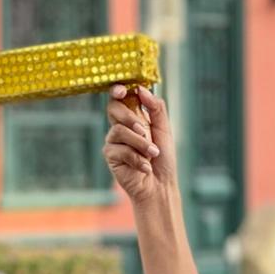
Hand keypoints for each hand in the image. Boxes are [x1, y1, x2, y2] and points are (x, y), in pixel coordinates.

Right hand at [104, 84, 175, 204]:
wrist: (160, 184)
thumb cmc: (163, 158)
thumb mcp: (164, 130)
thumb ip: (155, 108)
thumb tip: (142, 89)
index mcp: (133, 118)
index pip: (120, 99)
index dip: (117, 91)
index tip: (122, 90)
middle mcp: (120, 126)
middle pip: (113, 109)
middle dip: (130, 118)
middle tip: (145, 130)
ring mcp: (113, 141)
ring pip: (119, 130)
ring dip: (140, 143)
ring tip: (153, 154)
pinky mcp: (110, 155)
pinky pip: (119, 150)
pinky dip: (137, 158)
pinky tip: (146, 167)